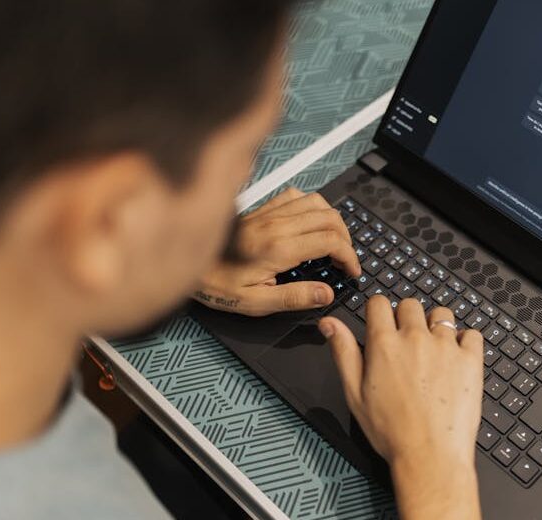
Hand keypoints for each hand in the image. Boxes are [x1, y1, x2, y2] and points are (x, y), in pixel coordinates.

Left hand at [194, 188, 360, 315]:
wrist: (189, 265)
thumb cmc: (217, 285)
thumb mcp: (255, 303)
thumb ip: (294, 298)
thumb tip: (325, 293)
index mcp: (278, 249)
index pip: (330, 241)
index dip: (349, 256)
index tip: (351, 271)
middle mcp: (276, 225)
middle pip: (329, 218)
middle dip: (346, 238)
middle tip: (345, 259)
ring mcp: (269, 213)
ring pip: (317, 202)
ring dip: (333, 220)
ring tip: (333, 241)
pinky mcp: (262, 209)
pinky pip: (296, 195)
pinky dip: (312, 205)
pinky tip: (310, 221)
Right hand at [319, 297, 483, 519]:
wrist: (429, 455)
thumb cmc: (392, 431)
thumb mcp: (355, 393)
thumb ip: (343, 352)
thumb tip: (330, 324)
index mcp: (384, 344)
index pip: (379, 303)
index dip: (378, 311)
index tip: (382, 322)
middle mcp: (415, 339)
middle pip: (410, 305)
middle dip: (406, 318)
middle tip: (407, 343)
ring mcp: (445, 347)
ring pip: (441, 314)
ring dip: (435, 326)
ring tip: (433, 350)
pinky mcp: (470, 360)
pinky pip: (472, 334)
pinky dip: (465, 341)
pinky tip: (456, 359)